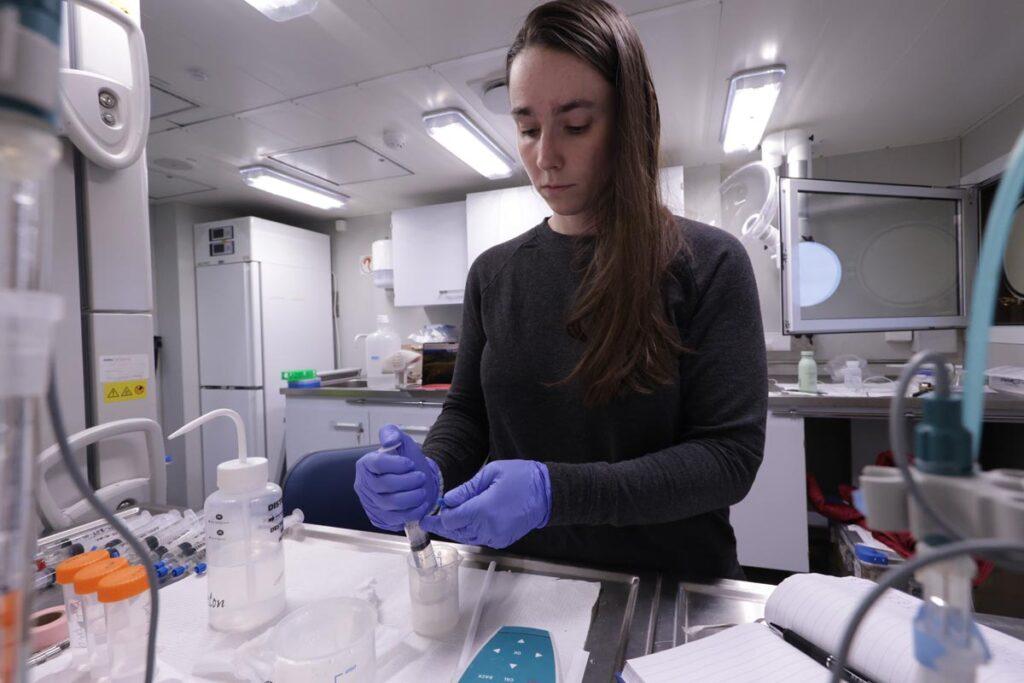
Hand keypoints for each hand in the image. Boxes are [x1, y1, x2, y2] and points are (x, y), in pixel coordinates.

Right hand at [353, 425, 440, 531]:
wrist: (415, 481)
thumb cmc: (407, 462)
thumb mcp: (401, 441)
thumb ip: (392, 433)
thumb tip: (390, 441)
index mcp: (366, 464)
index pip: (377, 464)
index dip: (396, 464)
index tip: (410, 464)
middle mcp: (364, 485)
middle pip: (385, 485)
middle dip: (408, 482)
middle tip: (421, 477)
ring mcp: (370, 503)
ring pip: (390, 504)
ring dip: (411, 498)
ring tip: (422, 491)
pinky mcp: (379, 519)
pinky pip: (394, 519)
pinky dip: (411, 512)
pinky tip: (420, 505)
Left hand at [419, 460, 549, 548]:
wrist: (548, 494)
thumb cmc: (521, 478)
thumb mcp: (491, 473)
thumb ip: (467, 489)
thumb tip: (447, 500)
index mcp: (483, 510)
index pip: (450, 520)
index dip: (437, 518)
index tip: (427, 515)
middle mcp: (487, 528)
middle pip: (456, 531)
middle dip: (443, 524)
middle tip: (431, 518)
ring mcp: (496, 536)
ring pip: (466, 536)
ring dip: (456, 528)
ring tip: (447, 518)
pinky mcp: (502, 540)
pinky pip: (479, 538)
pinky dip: (470, 531)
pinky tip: (467, 520)